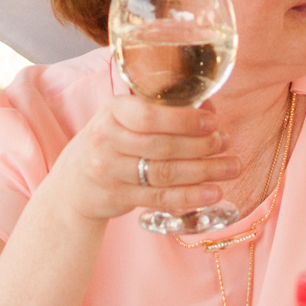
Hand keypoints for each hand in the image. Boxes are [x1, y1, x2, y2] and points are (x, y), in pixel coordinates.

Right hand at [43, 92, 240, 226]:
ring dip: (203, 171)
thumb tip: (209, 106)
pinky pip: (160, 198)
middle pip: (162, 146)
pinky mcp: (118, 197)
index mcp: (112, 111)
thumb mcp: (125, 117)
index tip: (213, 122)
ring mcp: (110, 171)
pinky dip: (190, 196)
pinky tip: (212, 193)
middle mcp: (106, 140)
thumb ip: (162, 109)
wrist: (75, 181)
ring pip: (164, 173)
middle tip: (227, 143)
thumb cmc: (111, 140)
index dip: (184, 120)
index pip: (149, 115)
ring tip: (231, 168)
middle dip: (201, 146)